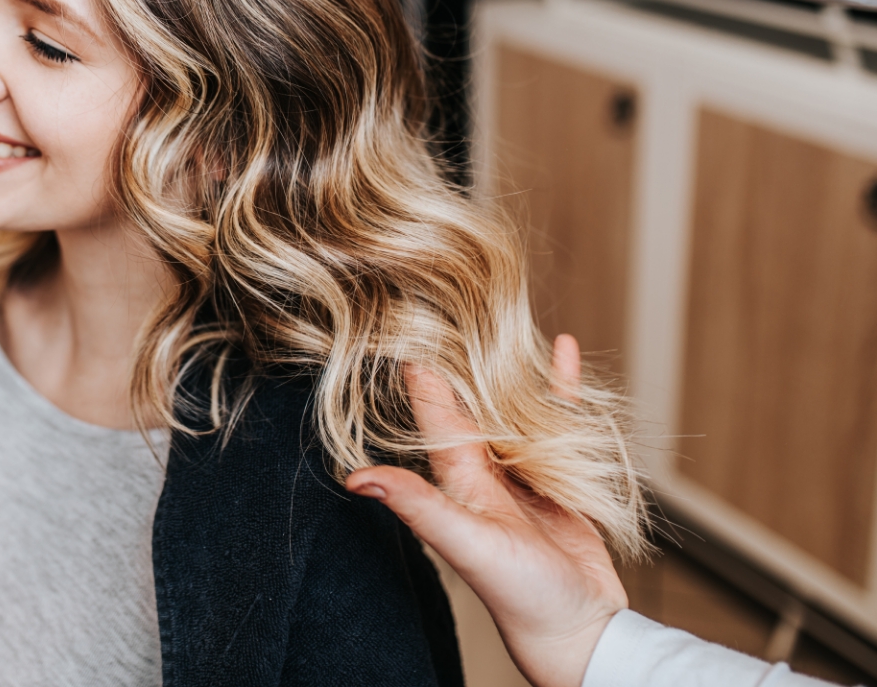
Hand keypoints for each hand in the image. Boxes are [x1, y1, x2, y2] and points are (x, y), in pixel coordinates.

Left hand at [346, 335, 626, 686]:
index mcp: (458, 478)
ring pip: (513, 407)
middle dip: (460, 359)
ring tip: (501, 321)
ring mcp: (522, 474)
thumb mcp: (464, 542)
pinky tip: (562, 351)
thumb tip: (356, 479)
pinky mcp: (560, 479)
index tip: (404, 325)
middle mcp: (484, 472)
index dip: (420, 372)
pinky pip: (559, 420)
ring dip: (508, 368)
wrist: (578, 628)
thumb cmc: (519, 594)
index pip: (435, 412)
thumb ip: (418, 506)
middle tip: (451, 306)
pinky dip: (560, 387)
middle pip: (471, 402)